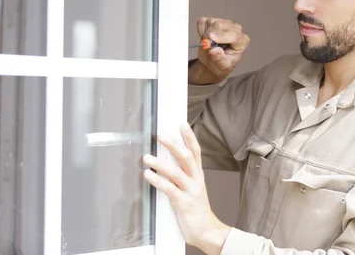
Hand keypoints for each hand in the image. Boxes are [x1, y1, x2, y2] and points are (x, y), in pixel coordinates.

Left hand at [142, 122, 230, 253]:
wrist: (207, 230)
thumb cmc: (196, 209)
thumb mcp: (191, 188)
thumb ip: (180, 175)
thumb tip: (164, 161)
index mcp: (198, 175)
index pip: (195, 151)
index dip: (189, 137)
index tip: (182, 124)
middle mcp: (196, 180)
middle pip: (187, 157)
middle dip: (174, 144)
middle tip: (160, 135)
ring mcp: (191, 191)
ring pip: (176, 172)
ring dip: (160, 164)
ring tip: (146, 157)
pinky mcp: (184, 203)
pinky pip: (170, 189)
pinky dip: (158, 181)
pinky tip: (148, 175)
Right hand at [189, 17, 249, 84]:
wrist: (213, 61)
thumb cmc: (221, 64)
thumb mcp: (222, 66)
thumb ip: (219, 58)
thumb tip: (213, 50)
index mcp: (242, 41)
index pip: (234, 35)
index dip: (222, 36)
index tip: (211, 37)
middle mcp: (235, 29)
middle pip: (219, 25)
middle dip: (209, 35)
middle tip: (207, 47)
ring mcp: (225, 23)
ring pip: (210, 22)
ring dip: (205, 34)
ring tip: (209, 44)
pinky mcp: (214, 20)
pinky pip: (203, 21)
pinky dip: (201, 29)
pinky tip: (205, 37)